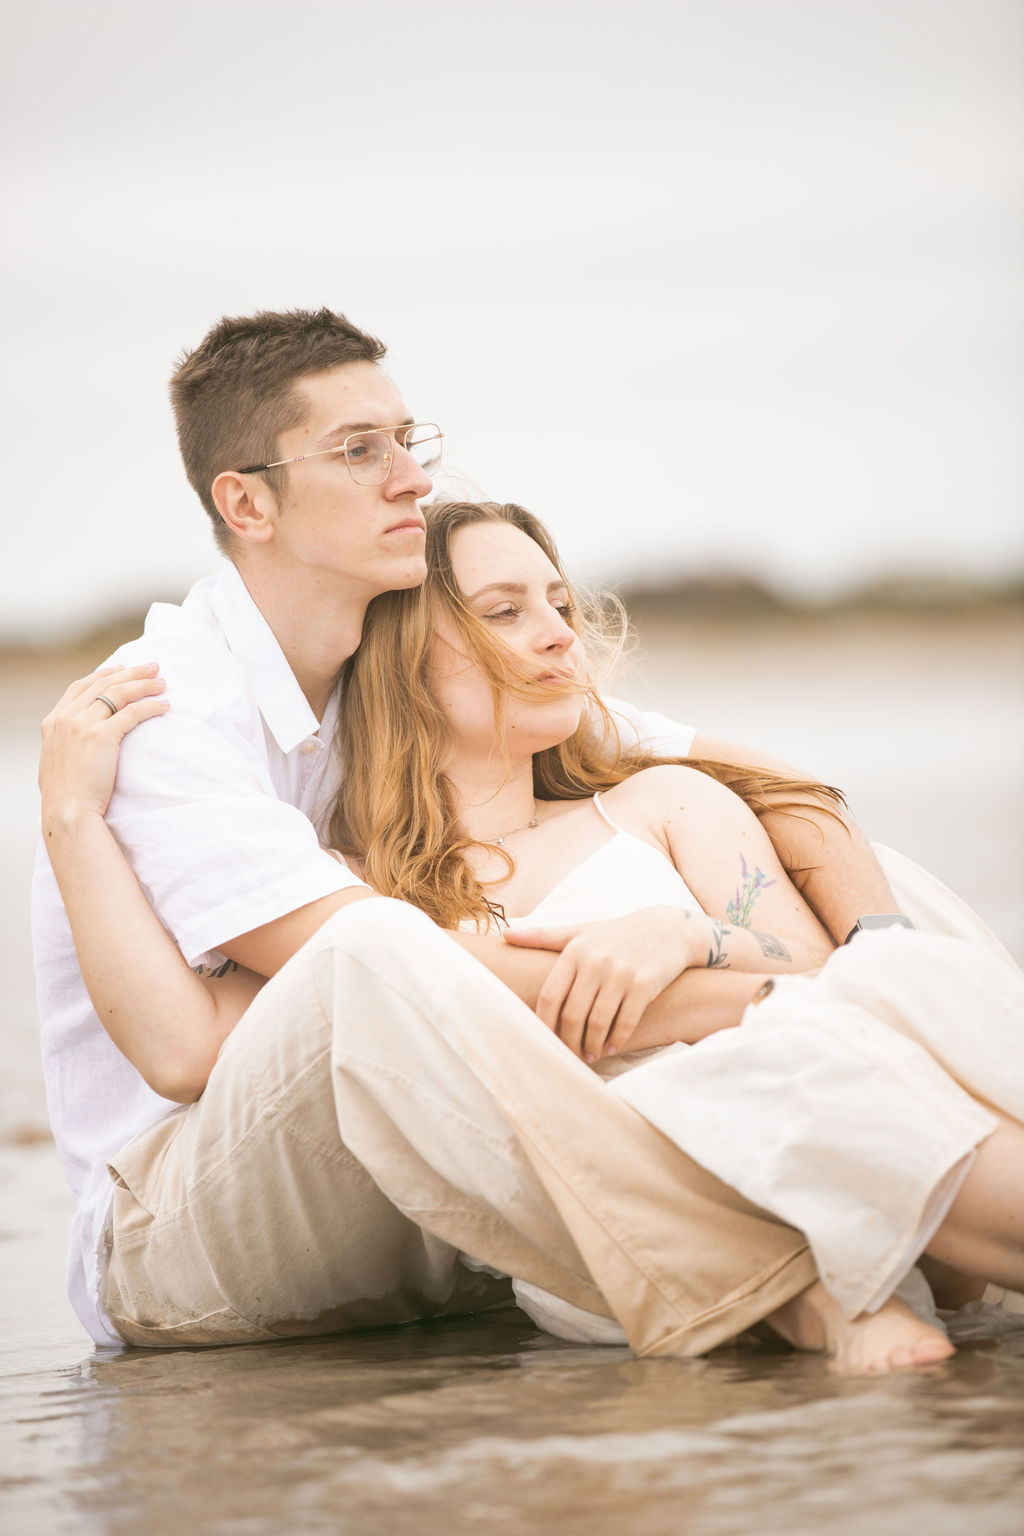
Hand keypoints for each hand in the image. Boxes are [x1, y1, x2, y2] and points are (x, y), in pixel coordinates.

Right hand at [39, 664, 168, 825]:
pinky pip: (133, 712)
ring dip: (143, 685)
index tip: (121, 668)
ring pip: (119, 693)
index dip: (103, 674)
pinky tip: (164, 706)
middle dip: (130, 673)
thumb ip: (66, 742)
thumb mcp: (57, 759)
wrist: (67, 810)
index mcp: (54, 721)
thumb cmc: (65, 794)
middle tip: (152, 667)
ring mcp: (83, 724)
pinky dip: (151, 706)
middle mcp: (67, 717)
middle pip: (103, 684)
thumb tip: (79, 740)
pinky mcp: (102, 735)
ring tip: (162, 683)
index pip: (80, 686)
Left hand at [503, 906, 708, 1060]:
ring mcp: (621, 973)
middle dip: (569, 1041)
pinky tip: (610, 1047)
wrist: (667, 929)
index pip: (550, 996)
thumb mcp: (580, 931)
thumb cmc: (615, 935)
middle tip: (570, 1054)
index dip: (545, 1024)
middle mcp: (596, 961)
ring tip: (590, 1054)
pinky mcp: (644, 984)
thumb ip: (543, 936)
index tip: (545, 1040)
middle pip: (572, 1014)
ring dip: (592, 1045)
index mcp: (575, 950)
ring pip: (598, 1022)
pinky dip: (616, 1039)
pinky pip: (625, 1022)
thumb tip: (505, 934)